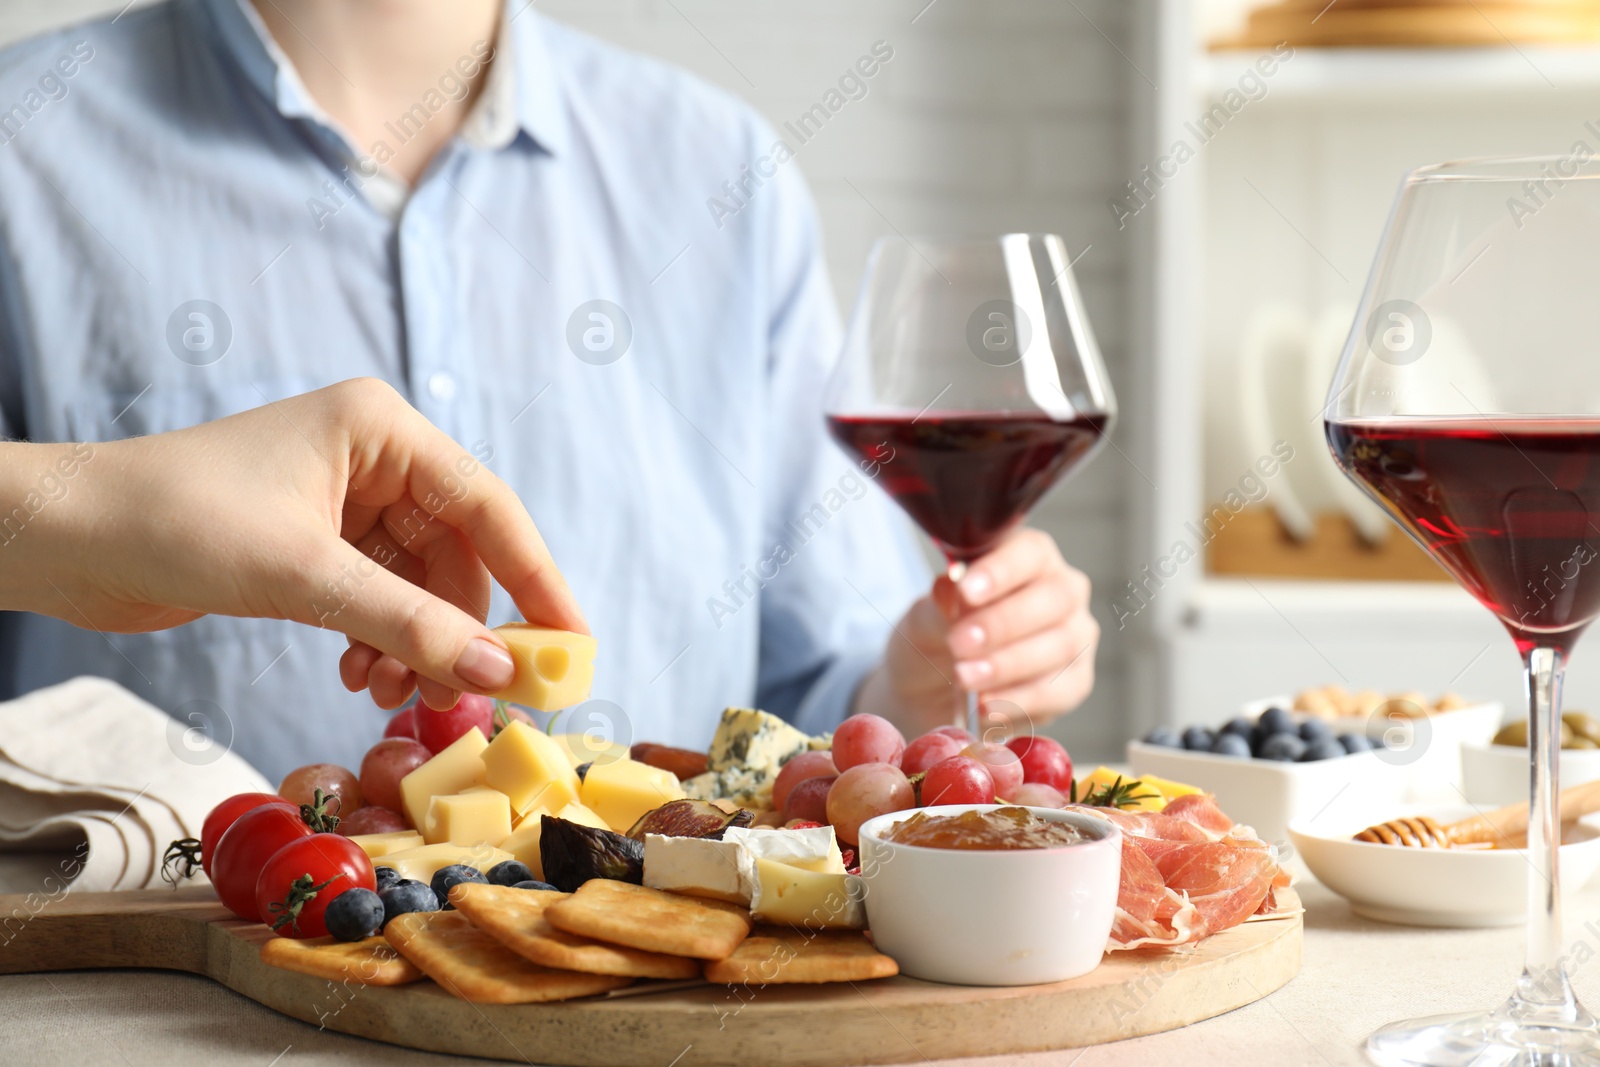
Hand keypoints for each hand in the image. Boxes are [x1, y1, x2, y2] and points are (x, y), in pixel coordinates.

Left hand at [10, 378, 584, 709]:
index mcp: (382, 429)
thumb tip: (498, 671)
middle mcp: (373, 458)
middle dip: (463, 629)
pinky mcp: (315, 544)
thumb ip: (409, 623)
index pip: (489, 507)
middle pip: (459, 555)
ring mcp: (344, 503)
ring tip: (389, 691)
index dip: (538, 579)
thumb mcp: (305, 576)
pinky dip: (381, 642)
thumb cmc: (175, 522)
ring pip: (420, 586)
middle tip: (475, 695)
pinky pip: (381, 600)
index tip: (573, 646)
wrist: (65, 537)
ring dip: (416, 644)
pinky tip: (357, 675)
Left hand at [856, 528, 1097, 736]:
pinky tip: (986, 705)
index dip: (1001, 571)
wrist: (937, 686)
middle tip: (960, 643)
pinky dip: (1019, 700)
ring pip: (1060, 646)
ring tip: (964, 677)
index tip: (966, 591)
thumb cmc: (940, 633)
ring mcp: (1075, 635)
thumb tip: (951, 586)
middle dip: (1003, 623)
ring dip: (1008, 664)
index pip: (1029, 552)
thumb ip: (941, 601)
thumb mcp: (927, 614)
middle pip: (1053, 599)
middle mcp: (1063, 591)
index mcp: (1029, 558)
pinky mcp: (1075, 681)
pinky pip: (1058, 691)